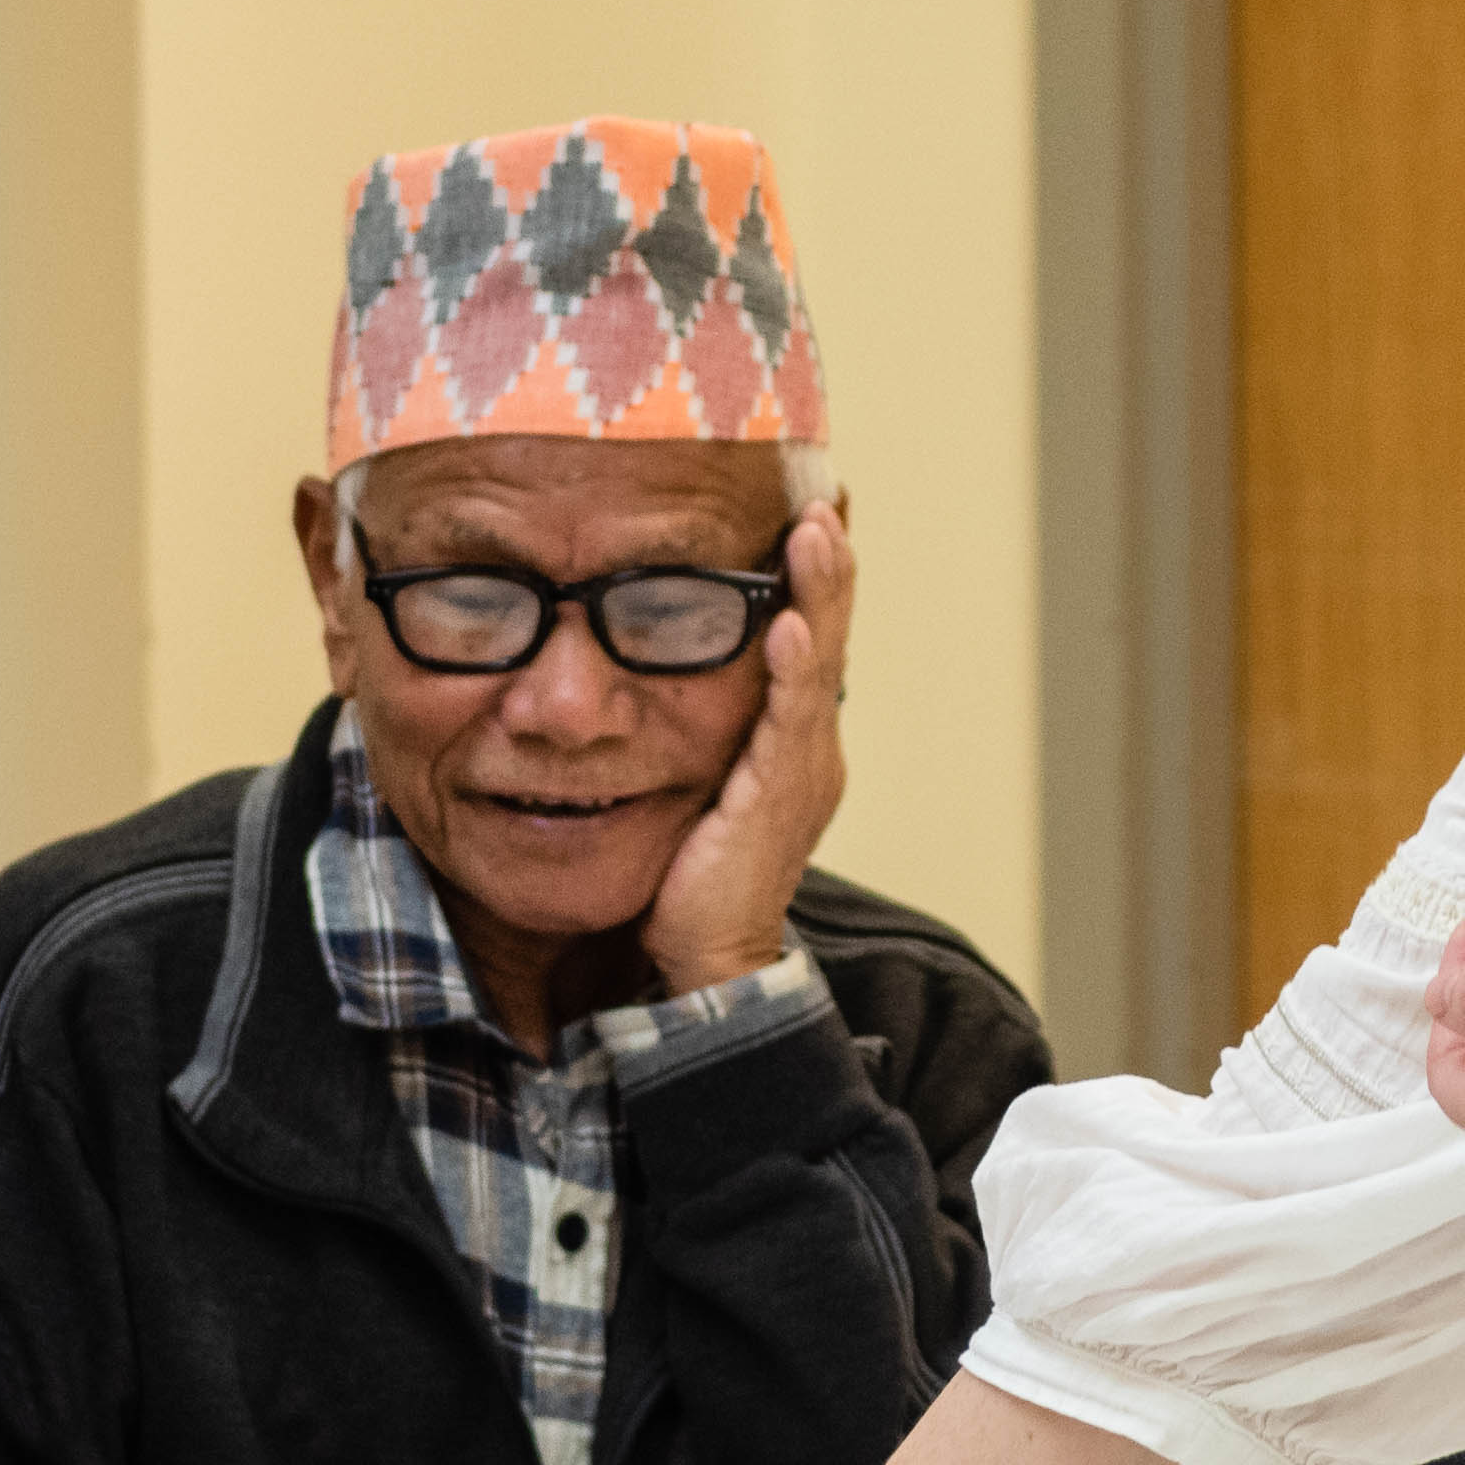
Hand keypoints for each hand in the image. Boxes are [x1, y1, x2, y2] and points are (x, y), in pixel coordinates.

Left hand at [637, 500, 851, 996]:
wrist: (707, 964)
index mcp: (792, 743)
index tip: (809, 511)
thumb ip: (690, 732)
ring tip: (815, 535)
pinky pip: (787, 724)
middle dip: (825, 567)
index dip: (812, 580)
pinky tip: (787, 629)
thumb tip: (637, 671)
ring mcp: (801, 774)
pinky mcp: (778, 801)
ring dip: (818, 596)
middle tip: (822, 500)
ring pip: (819, 666)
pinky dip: (791, 672)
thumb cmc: (690, 879)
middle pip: (827, 638)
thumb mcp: (692, 786)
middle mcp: (809, 750)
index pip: (809, 641)